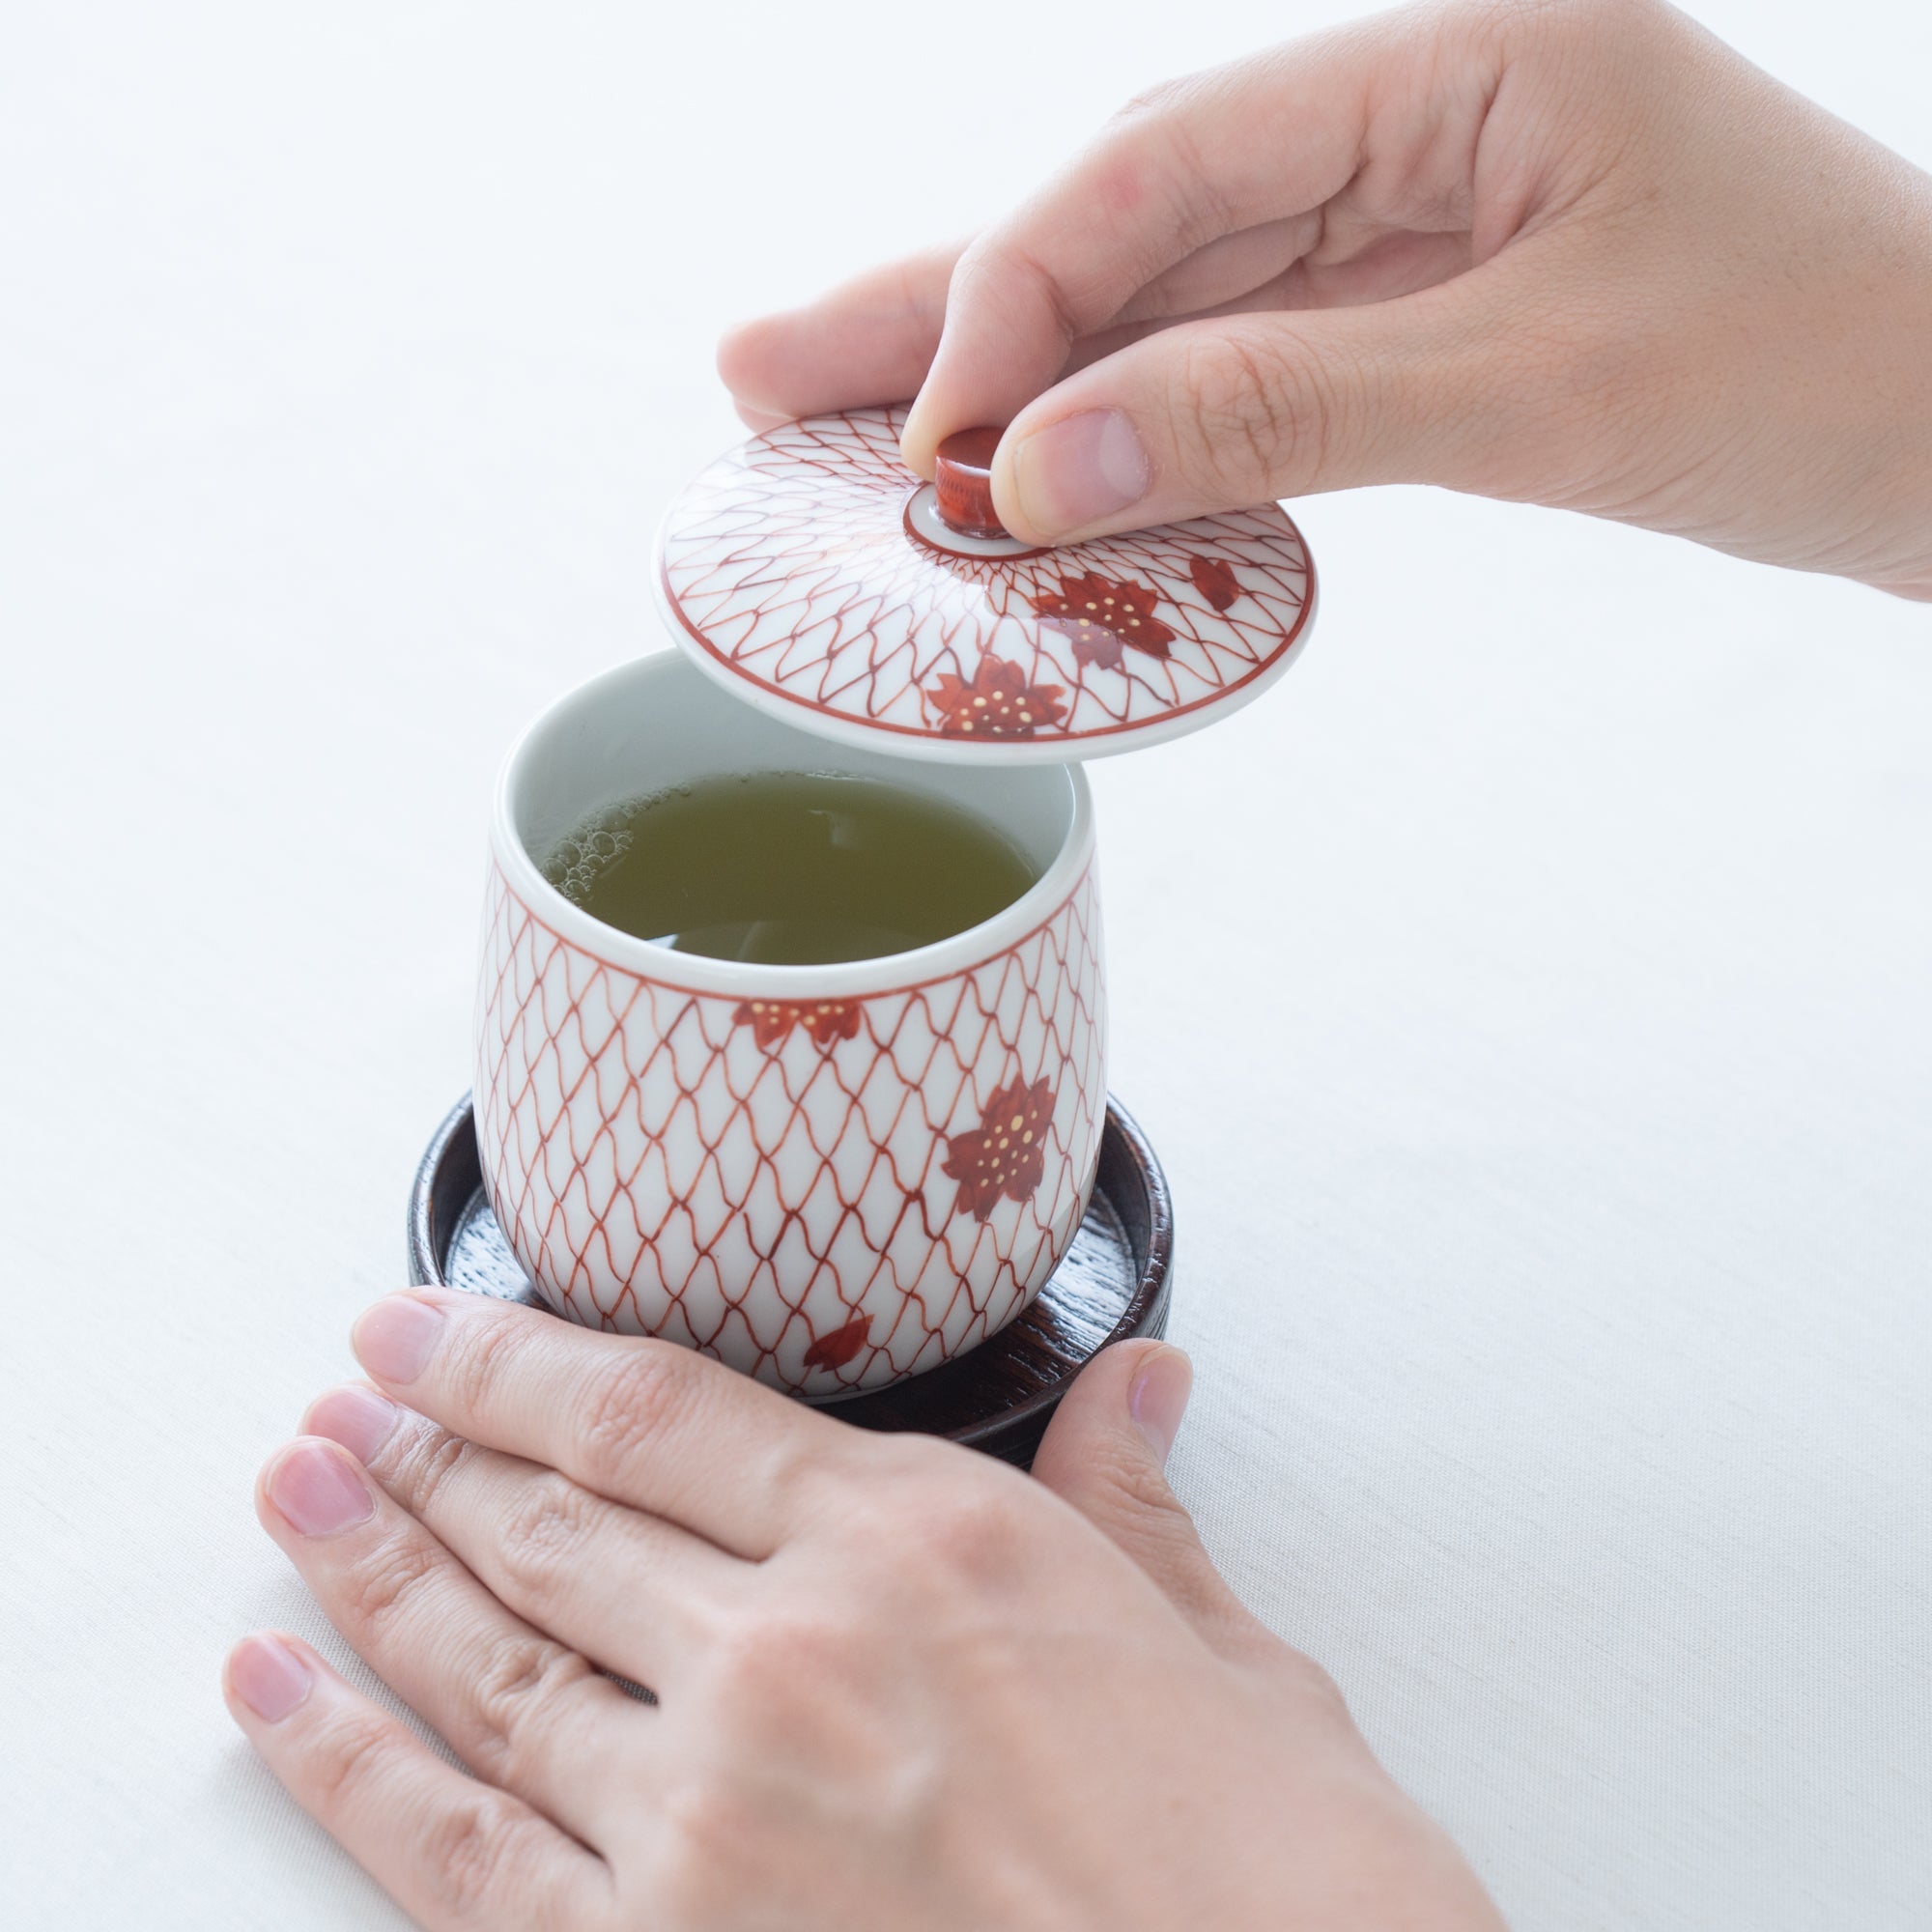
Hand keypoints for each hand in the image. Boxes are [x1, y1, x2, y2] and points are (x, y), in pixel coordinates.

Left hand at [227, 1292, 1502, 1929]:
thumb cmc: (1279, 1873)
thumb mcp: (1226, 1654)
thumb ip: (1132, 1504)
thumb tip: (1140, 1384)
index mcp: (921, 1538)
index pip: (654, 1410)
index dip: (508, 1358)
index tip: (418, 1330)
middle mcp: (791, 1652)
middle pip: (548, 1518)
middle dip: (422, 1452)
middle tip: (341, 1407)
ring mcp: (712, 1816)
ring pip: (488, 1658)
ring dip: (369, 1573)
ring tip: (294, 1502)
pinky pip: (457, 1854)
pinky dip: (347, 1767)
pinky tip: (277, 1696)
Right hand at [718, 0, 1931, 599]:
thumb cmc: (1821, 372)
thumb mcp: (1541, 384)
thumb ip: (1281, 411)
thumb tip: (1037, 474)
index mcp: (1453, 52)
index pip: (1163, 169)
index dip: (1019, 305)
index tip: (931, 451)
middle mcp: (1404, 113)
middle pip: (1121, 213)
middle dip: (944, 309)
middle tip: (760, 378)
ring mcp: (1399, 220)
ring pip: (1156, 293)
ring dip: (1005, 373)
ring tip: (836, 424)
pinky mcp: (1407, 319)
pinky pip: (1228, 367)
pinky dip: (1124, 428)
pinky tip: (1027, 467)